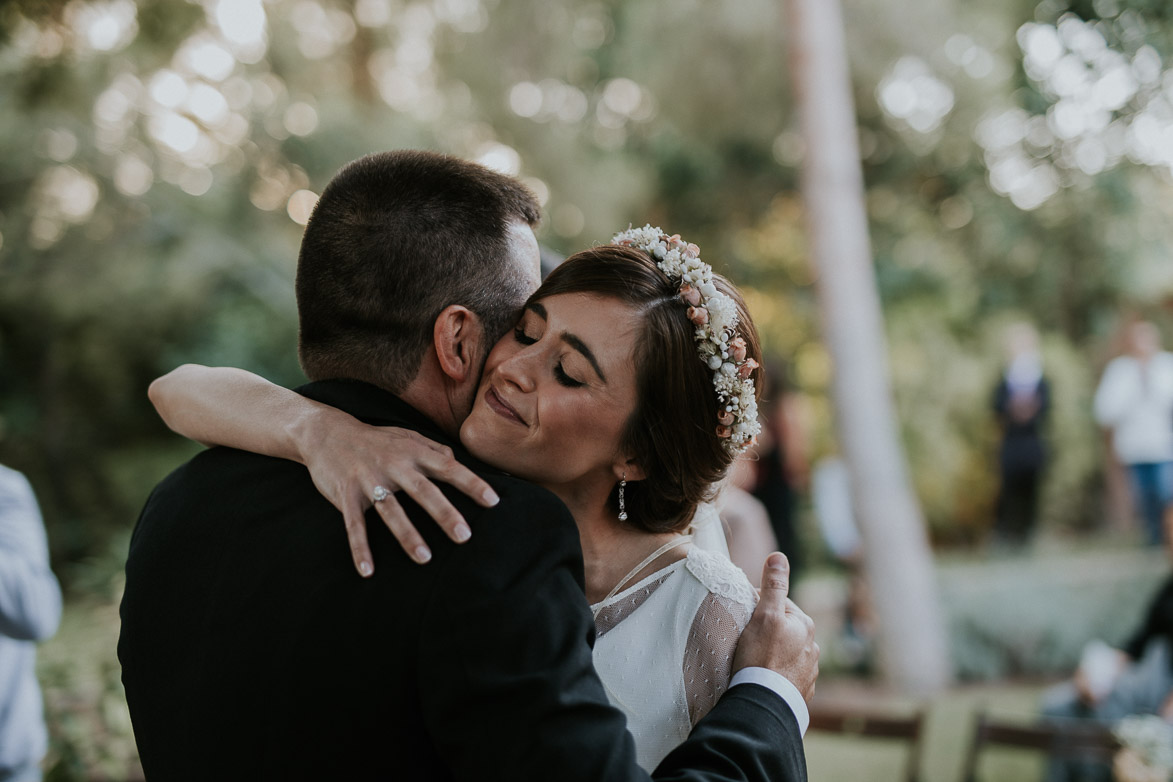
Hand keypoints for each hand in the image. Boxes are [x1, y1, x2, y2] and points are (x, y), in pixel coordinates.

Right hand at [296, 409, 498, 574]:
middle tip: (464, 536)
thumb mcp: (406, 437)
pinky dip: (360, 548)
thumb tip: (456, 460)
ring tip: (425, 558)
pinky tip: (368, 570)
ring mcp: (368, 480)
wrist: (327, 432)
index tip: (493, 501)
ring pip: (391, 510)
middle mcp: (393, 465)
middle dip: (444, 513)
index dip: (471, 483)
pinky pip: (354, 525)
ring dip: (408, 535)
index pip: (448, 468)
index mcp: (412, 452)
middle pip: (423, 491)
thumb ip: (433, 449)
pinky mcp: (346, 494)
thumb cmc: (375, 440)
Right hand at [733, 552, 819, 701]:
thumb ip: (772, 585)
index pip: (780, 605)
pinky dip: (778, 674)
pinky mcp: (802, 692)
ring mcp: (809, 672)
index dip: (760, 607)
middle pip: (785, 629)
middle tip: (747, 639)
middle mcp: (813, 647)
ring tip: (755, 660)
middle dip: (769, 630)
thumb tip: (778, 556)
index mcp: (804, 625)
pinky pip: (789, 676)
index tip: (745, 615)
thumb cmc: (761, 657)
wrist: (764, 704)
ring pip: (789, 653)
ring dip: (775, 653)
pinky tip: (765, 677)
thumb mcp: (764, 615)